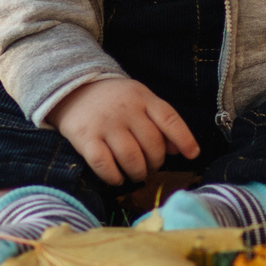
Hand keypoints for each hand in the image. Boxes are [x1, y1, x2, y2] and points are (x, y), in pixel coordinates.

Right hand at [46, 77, 198, 185]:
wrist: (73, 88)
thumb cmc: (114, 100)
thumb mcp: (140, 99)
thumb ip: (160, 120)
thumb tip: (178, 149)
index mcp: (143, 98)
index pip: (169, 119)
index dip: (184, 139)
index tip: (192, 155)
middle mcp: (126, 110)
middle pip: (152, 144)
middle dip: (155, 162)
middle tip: (150, 166)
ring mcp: (105, 124)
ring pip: (131, 158)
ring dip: (138, 173)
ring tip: (135, 173)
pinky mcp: (85, 138)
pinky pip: (104, 165)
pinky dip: (114, 177)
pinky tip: (117, 177)